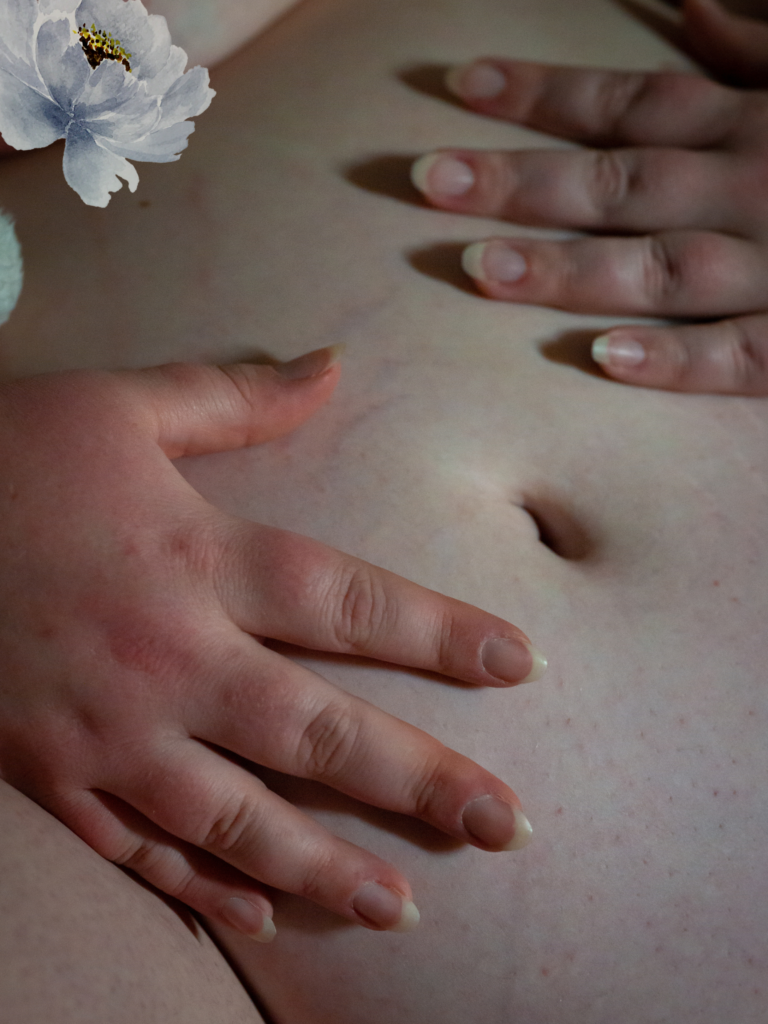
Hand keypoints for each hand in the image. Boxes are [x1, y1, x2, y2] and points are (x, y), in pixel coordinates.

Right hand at [0, 348, 541, 941]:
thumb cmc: (4, 455)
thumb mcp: (119, 406)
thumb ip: (235, 395)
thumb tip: (333, 365)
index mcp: (193, 556)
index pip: (346, 603)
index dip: (441, 633)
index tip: (520, 665)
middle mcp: (162, 655)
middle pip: (314, 730)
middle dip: (418, 781)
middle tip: (503, 825)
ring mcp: (100, 729)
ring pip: (232, 818)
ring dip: (323, 867)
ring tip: (403, 907)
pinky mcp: (43, 774)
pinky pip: (134, 848)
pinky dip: (199, 887)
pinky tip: (261, 918)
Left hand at [410, 0, 767, 394]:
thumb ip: (761, 35)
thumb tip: (677, 5)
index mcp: (759, 118)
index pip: (629, 101)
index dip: (540, 92)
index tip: (458, 86)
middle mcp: (759, 184)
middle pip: (619, 180)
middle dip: (521, 178)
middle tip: (425, 179)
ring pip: (661, 267)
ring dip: (569, 268)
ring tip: (479, 267)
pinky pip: (742, 355)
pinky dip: (677, 358)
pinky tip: (601, 359)